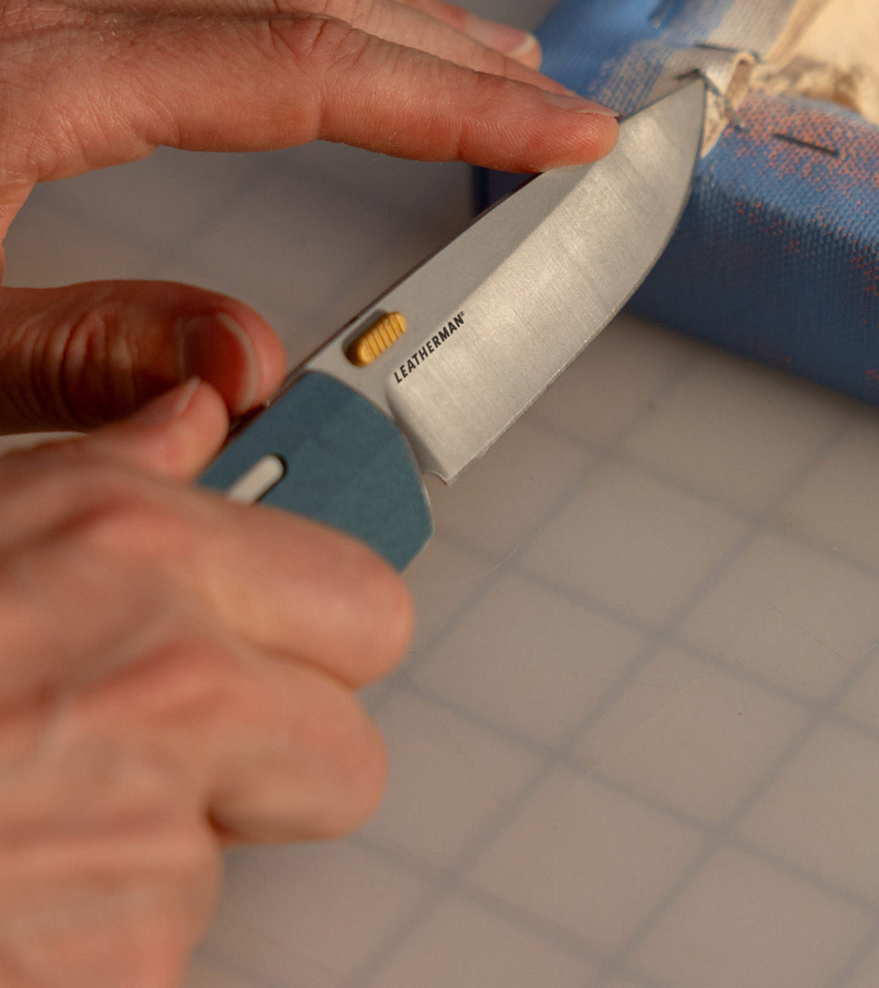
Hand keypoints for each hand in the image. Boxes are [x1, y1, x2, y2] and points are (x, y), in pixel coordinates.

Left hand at [0, 0, 617, 432]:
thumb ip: (88, 356)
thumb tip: (253, 368)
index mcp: (26, 74)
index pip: (301, 67)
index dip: (454, 102)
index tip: (563, 132)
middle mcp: (38, 0)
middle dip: (456, 58)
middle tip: (561, 108)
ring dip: (390, 4)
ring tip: (485, 53)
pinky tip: (337, 13)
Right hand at [0, 379, 412, 985]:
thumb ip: (112, 461)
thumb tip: (196, 416)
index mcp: (146, 550)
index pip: (370, 607)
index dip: (330, 637)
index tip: (299, 650)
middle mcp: (171, 681)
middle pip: (348, 754)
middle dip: (283, 758)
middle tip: (186, 750)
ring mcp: (146, 831)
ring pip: (240, 855)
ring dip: (162, 844)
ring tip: (36, 809)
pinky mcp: (120, 962)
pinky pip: (168, 950)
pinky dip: (101, 935)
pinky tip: (12, 883)